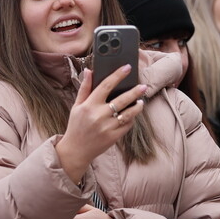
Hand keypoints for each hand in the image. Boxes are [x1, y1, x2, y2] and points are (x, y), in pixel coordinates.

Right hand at [55, 67, 147, 184]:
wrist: (76, 150)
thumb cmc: (76, 126)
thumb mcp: (77, 106)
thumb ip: (84, 88)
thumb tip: (89, 70)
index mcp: (89, 105)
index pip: (106, 85)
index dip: (118, 75)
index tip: (127, 68)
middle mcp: (99, 115)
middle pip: (122, 100)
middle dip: (135, 92)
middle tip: (143, 86)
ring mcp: (107, 127)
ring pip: (128, 114)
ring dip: (137, 107)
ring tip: (141, 101)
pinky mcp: (113, 137)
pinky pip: (127, 125)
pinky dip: (131, 119)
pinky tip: (132, 115)